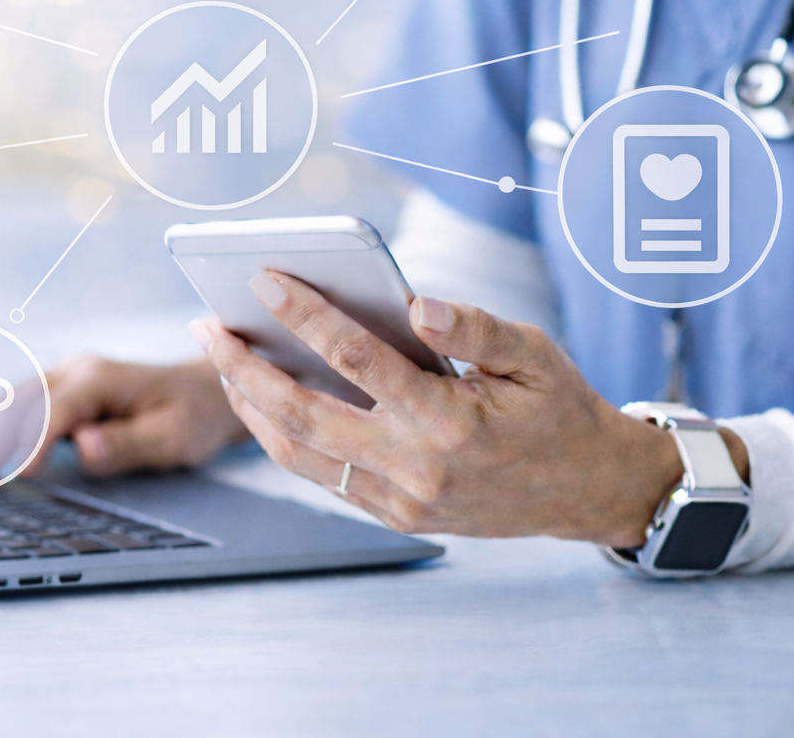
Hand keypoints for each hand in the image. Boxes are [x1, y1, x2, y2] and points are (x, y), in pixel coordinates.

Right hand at [22, 357, 247, 476]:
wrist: (204, 390)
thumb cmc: (192, 416)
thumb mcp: (172, 438)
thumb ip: (127, 444)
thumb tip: (84, 448)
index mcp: (102, 379)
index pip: (55, 410)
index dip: (33, 443)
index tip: (19, 475)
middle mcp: (79, 370)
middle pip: (22, 398)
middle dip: (3, 436)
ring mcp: (70, 375)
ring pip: (18, 398)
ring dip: (3, 431)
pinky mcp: (67, 388)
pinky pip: (29, 404)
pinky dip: (14, 427)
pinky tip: (9, 454)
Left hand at [190, 272, 699, 547]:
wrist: (586, 489)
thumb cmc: (557, 409)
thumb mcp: (534, 354)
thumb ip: (475, 328)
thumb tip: (417, 305)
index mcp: (450, 422)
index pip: (358, 358)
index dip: (305, 314)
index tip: (264, 278)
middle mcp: (417, 468)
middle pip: (305, 415)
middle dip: (246, 368)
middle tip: (207, 327)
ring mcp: (401, 499)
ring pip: (300, 454)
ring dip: (251, 407)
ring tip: (222, 360)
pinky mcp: (395, 514)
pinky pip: (322, 476)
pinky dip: (283, 438)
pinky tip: (263, 401)